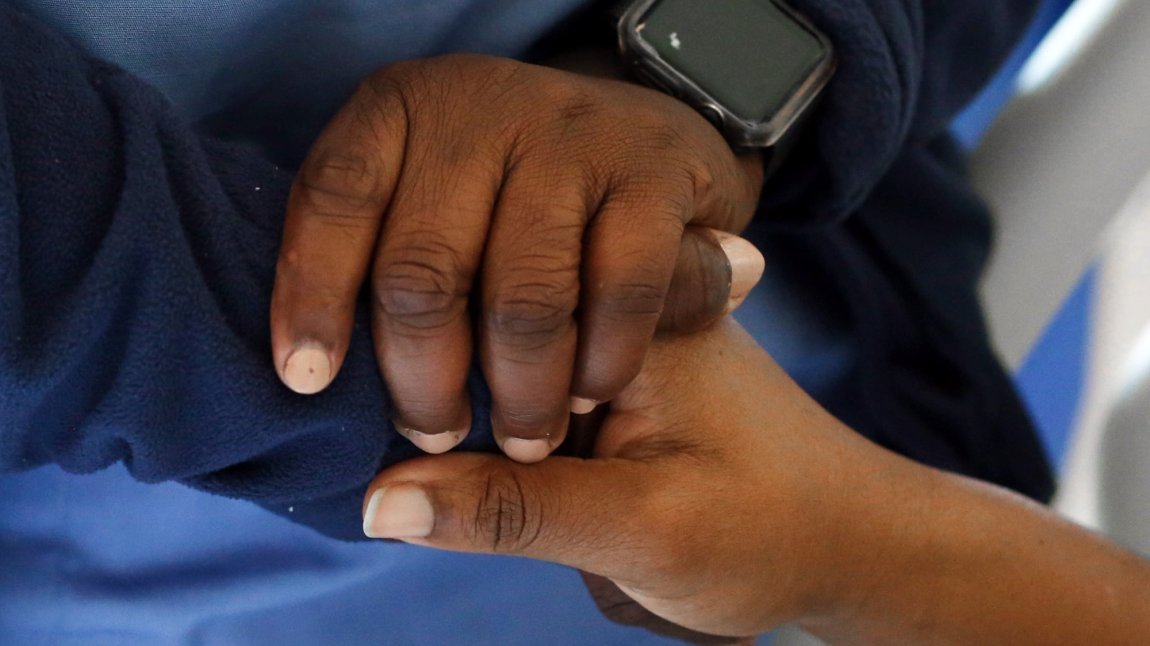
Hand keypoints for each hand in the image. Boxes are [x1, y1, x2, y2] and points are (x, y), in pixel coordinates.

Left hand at [270, 54, 764, 461]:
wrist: (653, 132)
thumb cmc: (517, 189)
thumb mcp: (433, 193)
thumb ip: (376, 254)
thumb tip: (308, 375)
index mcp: (407, 105)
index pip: (336, 196)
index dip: (312, 296)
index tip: (307, 382)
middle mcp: (484, 106)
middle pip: (422, 271)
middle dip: (421, 382)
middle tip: (435, 437)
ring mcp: (573, 135)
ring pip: (523, 300)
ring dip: (519, 394)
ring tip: (522, 440)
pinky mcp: (654, 173)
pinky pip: (619, 296)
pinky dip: (601, 365)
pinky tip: (588, 396)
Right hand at [360, 319, 1149, 643]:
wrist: (855, 546)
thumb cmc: (772, 531)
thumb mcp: (642, 530)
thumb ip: (513, 511)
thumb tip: (378, 499)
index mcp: (630, 310)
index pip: (479, 315)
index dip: (424, 386)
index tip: (406, 451)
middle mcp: (618, 304)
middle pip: (477, 337)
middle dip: (458, 422)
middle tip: (524, 491)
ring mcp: (614, 338)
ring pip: (495, 370)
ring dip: (485, 438)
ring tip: (547, 490)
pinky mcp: (612, 379)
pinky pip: (526, 395)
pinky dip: (510, 442)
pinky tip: (535, 478)